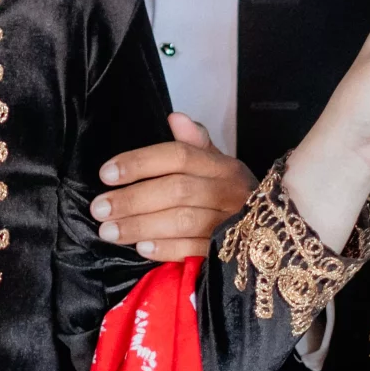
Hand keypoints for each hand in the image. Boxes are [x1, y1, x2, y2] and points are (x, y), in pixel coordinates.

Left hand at [90, 113, 255, 260]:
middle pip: (176, 190)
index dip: (140, 163)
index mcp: (222, 165)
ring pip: (182, 220)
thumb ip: (194, 143)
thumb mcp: (215, 165)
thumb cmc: (228, 194)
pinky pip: (194, 250)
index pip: (178, 156)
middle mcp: (229, 190)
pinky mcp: (229, 253)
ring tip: (109, 231)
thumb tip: (175, 118)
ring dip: (141, 226)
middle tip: (99, 209)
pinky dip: (166, 249)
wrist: (270, 231)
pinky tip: (141, 249)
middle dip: (132, 200)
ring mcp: (231, 222)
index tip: (106, 174)